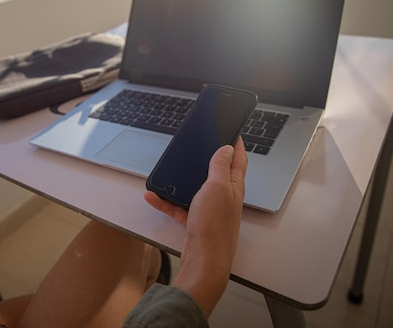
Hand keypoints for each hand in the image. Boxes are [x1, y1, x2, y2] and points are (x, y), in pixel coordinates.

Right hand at [144, 137, 246, 315]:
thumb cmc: (214, 226)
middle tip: (203, 144)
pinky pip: (178, 207)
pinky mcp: (195, 222)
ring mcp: (209, 210)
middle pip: (217, 173)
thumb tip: (226, 148)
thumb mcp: (217, 187)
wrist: (204, 261)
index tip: (234, 131)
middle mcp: (223, 197)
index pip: (239, 160)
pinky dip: (166, 201)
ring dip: (183, 179)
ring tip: (172, 169)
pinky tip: (153, 197)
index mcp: (233, 187)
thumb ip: (220, 166)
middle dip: (210, 158)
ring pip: (195, 188)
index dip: (238, 144)